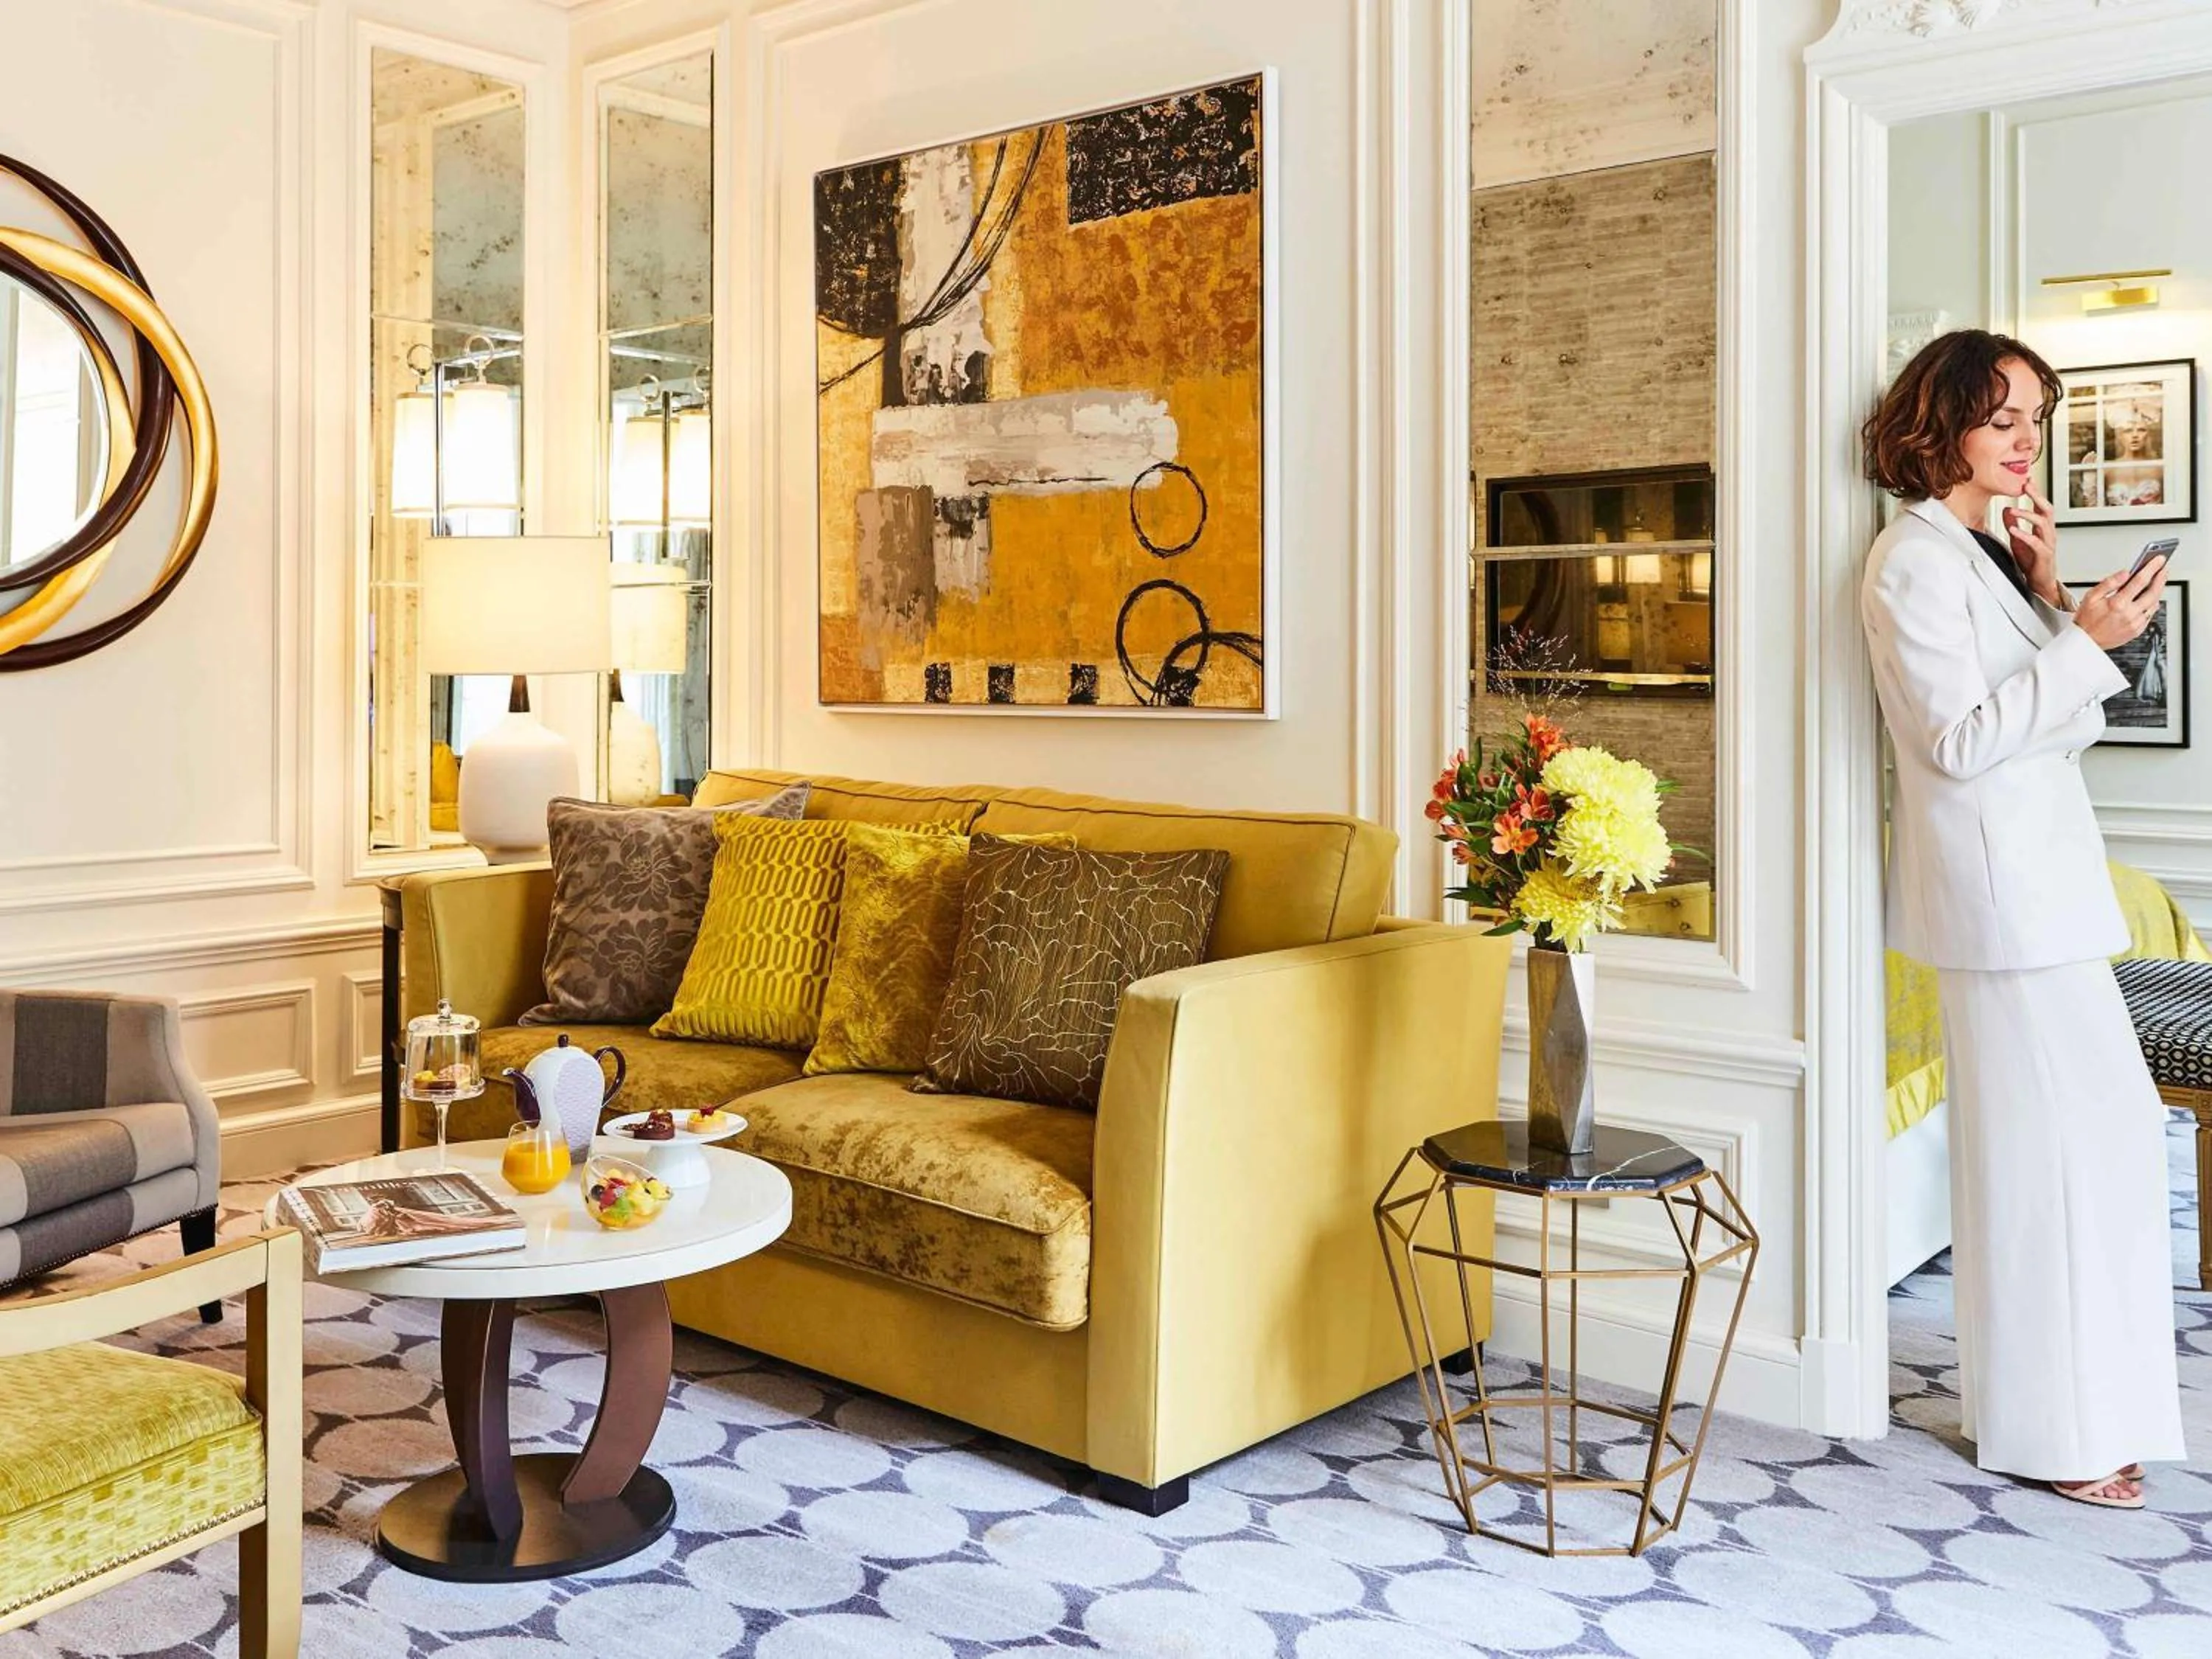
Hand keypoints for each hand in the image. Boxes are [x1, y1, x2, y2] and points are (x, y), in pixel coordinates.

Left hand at [2002, 484, 2060, 603]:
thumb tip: (2006, 510)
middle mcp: (2048, 533)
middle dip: (2037, 496)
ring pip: (2043, 523)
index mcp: (2042, 528)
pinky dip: (2024, 534)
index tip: (2027, 479)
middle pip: (2047, 509)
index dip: (2035, 492)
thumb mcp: (2018, 540)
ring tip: (2012, 509)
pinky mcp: (2044, 555)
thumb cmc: (2032, 561)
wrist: (2039, 583)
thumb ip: (2013, 524)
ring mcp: (2048, 543)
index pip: (2041, 505)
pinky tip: (2012, 529)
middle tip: (2026, 485)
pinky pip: (2036, 543)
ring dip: (2027, 514)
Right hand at [2075, 557, 2169, 649]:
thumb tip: (2124, 573)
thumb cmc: (2086, 620)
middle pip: (2153, 592)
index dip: (2152, 568)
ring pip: (2154, 604)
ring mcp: (2135, 624)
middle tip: (2164, 568)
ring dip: (2158, 591)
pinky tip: (2150, 598)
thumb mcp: (2090, 597)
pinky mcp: (2137, 630)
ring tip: (2158, 581)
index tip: (2158, 560)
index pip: (2140, 580)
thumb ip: (2109, 583)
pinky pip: (2150, 615)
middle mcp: (2129, 614)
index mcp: (2117, 604)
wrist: (2085, 642)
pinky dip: (2153, 604)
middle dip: (2161, 578)